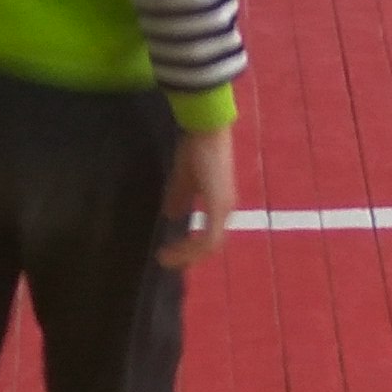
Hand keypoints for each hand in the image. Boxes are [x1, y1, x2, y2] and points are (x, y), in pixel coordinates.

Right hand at [160, 122, 238, 268]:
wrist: (205, 130)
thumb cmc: (196, 148)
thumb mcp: (184, 178)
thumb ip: (180, 196)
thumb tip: (171, 214)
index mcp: (220, 204)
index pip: (210, 236)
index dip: (189, 249)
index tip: (167, 254)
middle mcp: (226, 210)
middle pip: (211, 246)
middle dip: (187, 256)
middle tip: (165, 261)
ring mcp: (224, 209)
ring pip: (210, 246)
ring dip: (187, 254)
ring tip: (165, 257)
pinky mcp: (218, 206)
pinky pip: (208, 239)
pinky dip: (190, 248)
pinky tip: (172, 249)